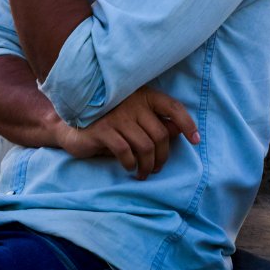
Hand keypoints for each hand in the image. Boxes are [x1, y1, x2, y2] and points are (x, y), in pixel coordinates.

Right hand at [57, 86, 199, 179]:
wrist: (74, 123)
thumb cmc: (110, 120)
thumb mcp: (135, 117)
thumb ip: (155, 122)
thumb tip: (180, 131)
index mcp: (144, 96)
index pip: (173, 107)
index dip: (188, 123)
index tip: (196, 140)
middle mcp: (133, 103)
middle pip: (161, 135)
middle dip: (163, 157)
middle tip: (157, 168)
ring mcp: (118, 116)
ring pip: (145, 146)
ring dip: (148, 165)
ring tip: (144, 173)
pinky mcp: (103, 130)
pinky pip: (126, 151)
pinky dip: (131, 163)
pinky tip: (129, 167)